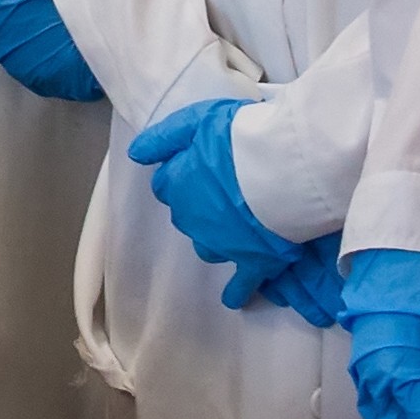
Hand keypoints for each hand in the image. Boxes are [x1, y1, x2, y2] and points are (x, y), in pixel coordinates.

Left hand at [126, 97, 340, 326]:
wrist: (283, 169)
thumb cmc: (242, 138)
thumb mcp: (196, 120)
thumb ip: (164, 137)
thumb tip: (136, 155)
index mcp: (179, 184)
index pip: (166, 184)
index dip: (182, 175)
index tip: (199, 169)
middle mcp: (193, 218)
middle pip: (187, 215)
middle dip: (199, 206)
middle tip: (226, 191)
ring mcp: (222, 243)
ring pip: (207, 246)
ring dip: (216, 238)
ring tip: (234, 229)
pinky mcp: (253, 261)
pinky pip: (241, 284)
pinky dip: (238, 291)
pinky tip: (235, 299)